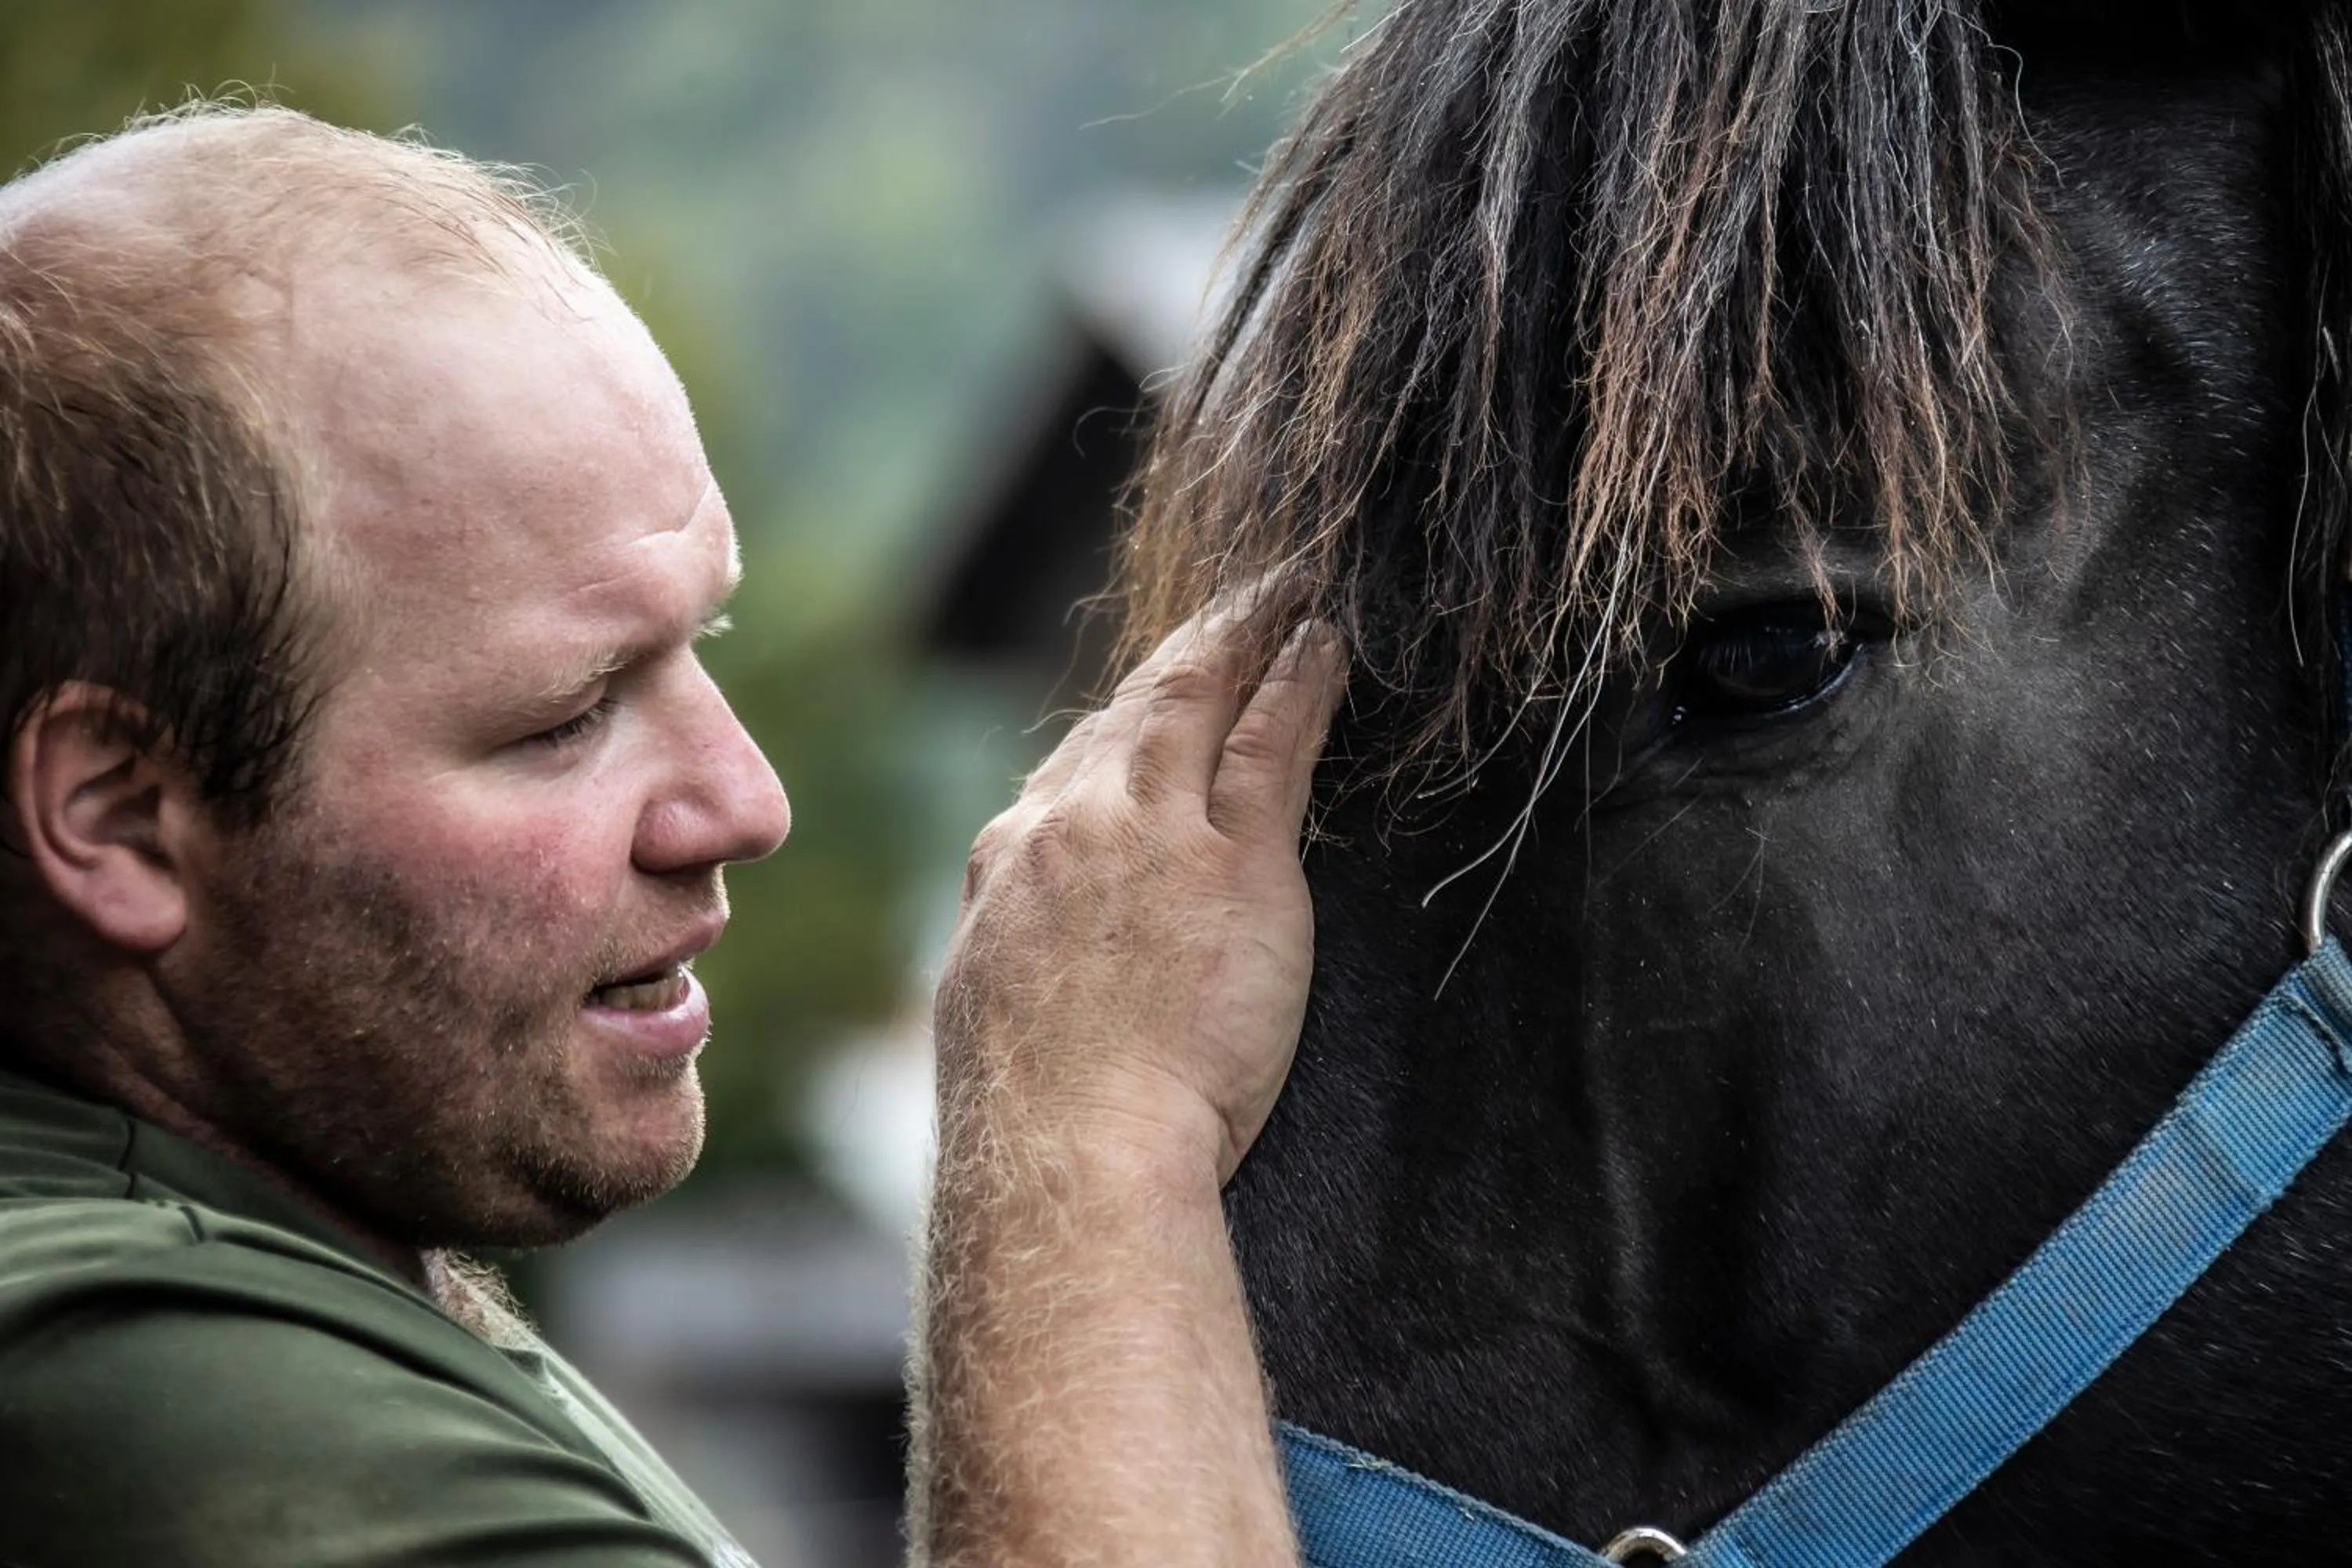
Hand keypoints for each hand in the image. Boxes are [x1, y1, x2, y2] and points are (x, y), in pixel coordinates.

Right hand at [935, 601, 1345, 1188]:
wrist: (1068, 1156)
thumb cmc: (1041, 1126)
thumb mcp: (998, 1016)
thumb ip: (1022, 956)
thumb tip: (1028, 960)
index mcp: (1012, 865)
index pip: (1073, 767)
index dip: (1123, 723)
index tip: (1157, 695)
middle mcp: (1071, 826)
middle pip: (1134, 711)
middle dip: (1190, 652)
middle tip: (1239, 604)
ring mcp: (1151, 833)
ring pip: (1199, 699)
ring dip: (1247, 634)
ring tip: (1290, 590)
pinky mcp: (1233, 859)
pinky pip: (1271, 740)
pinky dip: (1298, 680)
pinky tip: (1327, 642)